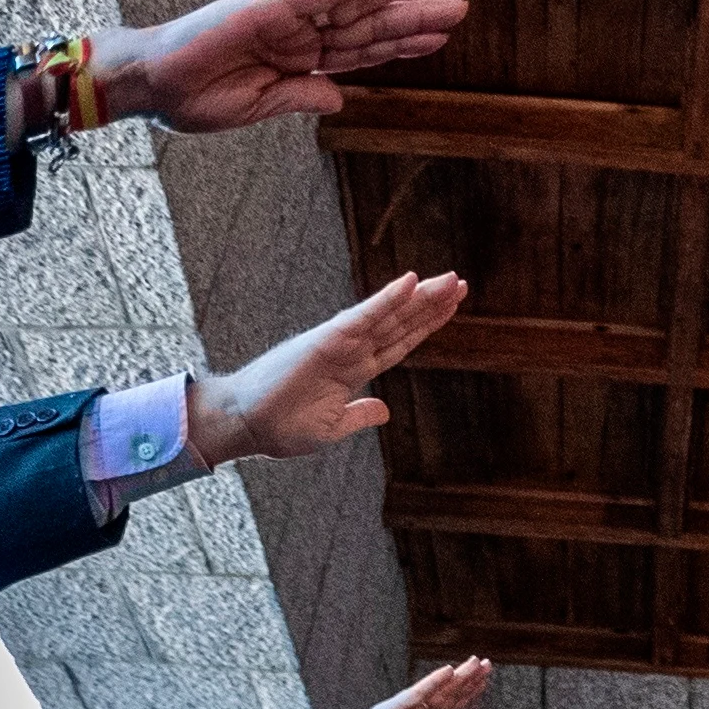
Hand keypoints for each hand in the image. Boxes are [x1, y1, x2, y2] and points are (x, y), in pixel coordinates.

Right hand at [93, 0, 465, 132]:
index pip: (362, 52)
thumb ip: (302, 97)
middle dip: (414, 16)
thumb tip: (340, 99)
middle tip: (459, 7)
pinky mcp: (272, 6)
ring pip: (355, 3)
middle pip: (369, 25)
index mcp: (300, 63)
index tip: (439, 39)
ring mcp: (289, 17)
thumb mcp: (260, 107)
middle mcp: (301, 35)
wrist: (154, 86)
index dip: (401, 46)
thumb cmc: (196, 99)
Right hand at [190, 271, 467, 465]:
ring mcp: (339, 343)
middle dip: (431, 304)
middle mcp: (351, 351)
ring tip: (450, 280)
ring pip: (388, 315)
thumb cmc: (282, 427)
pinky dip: (386, 299)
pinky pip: (362, 316)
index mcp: (355, 370)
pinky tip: (410, 283)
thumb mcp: (333, 427)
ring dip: (419, 297)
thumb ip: (360, 415)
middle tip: (461, 283)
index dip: (425, 325)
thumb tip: (385, 409)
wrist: (247, 426)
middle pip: (399, 323)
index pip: (399, 342)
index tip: (452, 308)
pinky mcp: (325, 341)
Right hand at [304, 657, 493, 708]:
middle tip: (488, 665)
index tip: (482, 686)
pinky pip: (415, 695)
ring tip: (478, 663)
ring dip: (457, 677)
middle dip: (468, 682)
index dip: (465, 698)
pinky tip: (448, 672)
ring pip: (436, 692)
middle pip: (446, 697)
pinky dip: (432, 683)